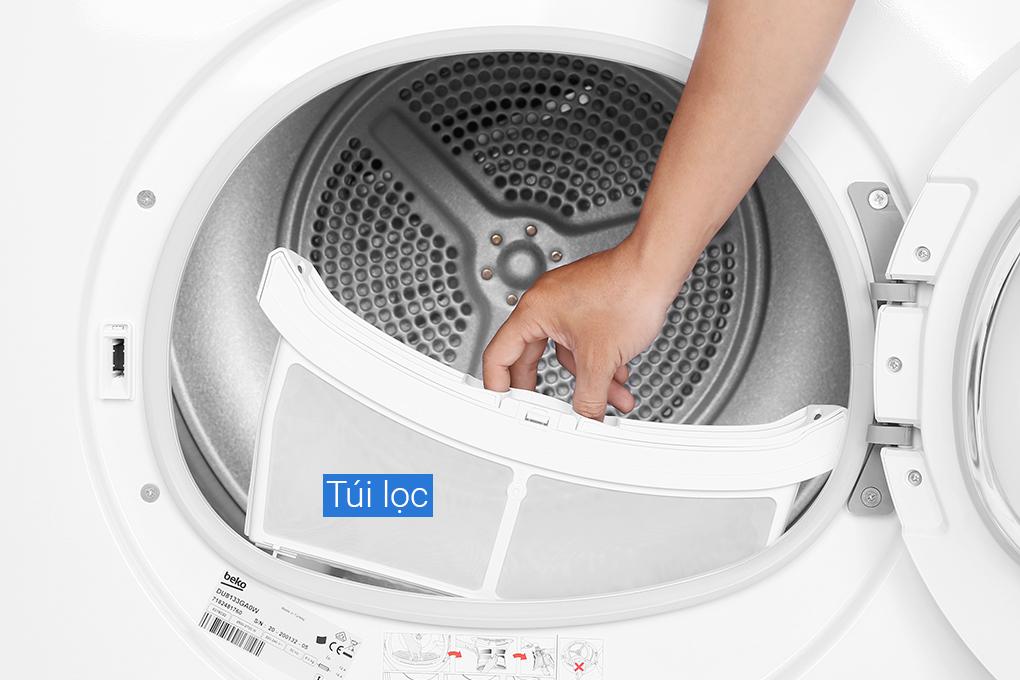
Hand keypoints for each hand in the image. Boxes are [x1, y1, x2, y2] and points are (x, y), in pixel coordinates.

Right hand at [482, 236, 688, 419]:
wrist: (657, 269)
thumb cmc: (627, 291)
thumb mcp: (601, 360)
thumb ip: (588, 397)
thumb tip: (583, 416)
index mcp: (534, 312)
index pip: (498, 355)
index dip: (498, 385)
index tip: (503, 404)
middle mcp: (546, 304)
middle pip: (532, 357)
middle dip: (549, 387)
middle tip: (544, 409)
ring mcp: (567, 302)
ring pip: (567, 352)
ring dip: (587, 378)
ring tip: (607, 396)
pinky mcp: (589, 304)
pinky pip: (584, 341)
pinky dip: (599, 362)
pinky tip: (617, 375)